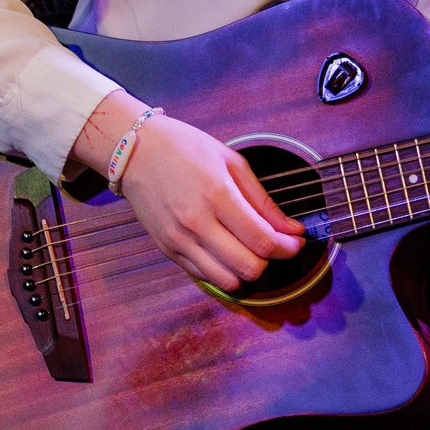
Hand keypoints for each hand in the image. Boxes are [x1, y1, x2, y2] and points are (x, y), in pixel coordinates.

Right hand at [75, 93, 302, 292]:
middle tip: (274, 245)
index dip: (288, 248)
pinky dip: (223, 271)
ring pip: (227, 281)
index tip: (296, 241)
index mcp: (217, 195)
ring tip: (249, 250)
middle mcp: (196, 223)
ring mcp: (178, 240)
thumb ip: (263, 200)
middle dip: (271, 260)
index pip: (263, 241)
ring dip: (246, 271)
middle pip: (249, 268)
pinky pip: (204, 276)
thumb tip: (292, 230)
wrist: (134, 151)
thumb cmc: (184, 148)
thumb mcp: (230, 162)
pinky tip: (226, 251)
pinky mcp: (167, 248)